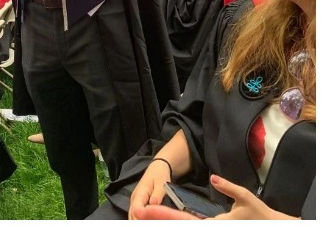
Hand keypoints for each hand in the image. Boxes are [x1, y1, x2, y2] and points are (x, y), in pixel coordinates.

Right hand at [129, 161, 169, 219]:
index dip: (142, 218)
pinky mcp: (137, 204)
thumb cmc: (159, 174)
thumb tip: (153, 204)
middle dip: (139, 221)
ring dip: (139, 221)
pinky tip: (147, 221)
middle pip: (132, 215)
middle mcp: (134, 199)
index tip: (151, 221)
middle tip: (152, 222)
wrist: (157, 168)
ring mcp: (134, 202)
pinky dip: (139, 219)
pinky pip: (135, 215)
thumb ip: (157, 194)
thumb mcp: (161, 183)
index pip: (136, 210)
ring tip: (150, 221)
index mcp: (140, 193)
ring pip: (132, 216)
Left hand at [134, 175, 298, 219]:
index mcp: (214, 224)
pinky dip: (178, 222)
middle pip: (178, 226)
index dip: (162, 214)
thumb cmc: (260, 216)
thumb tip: (213, 177)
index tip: (146, 209)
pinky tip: (168, 219)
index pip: (183, 219)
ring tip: (146, 216)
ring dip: (164, 223)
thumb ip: (229, 187)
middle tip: (137, 214)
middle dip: (157, 220)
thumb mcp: (246, 199)